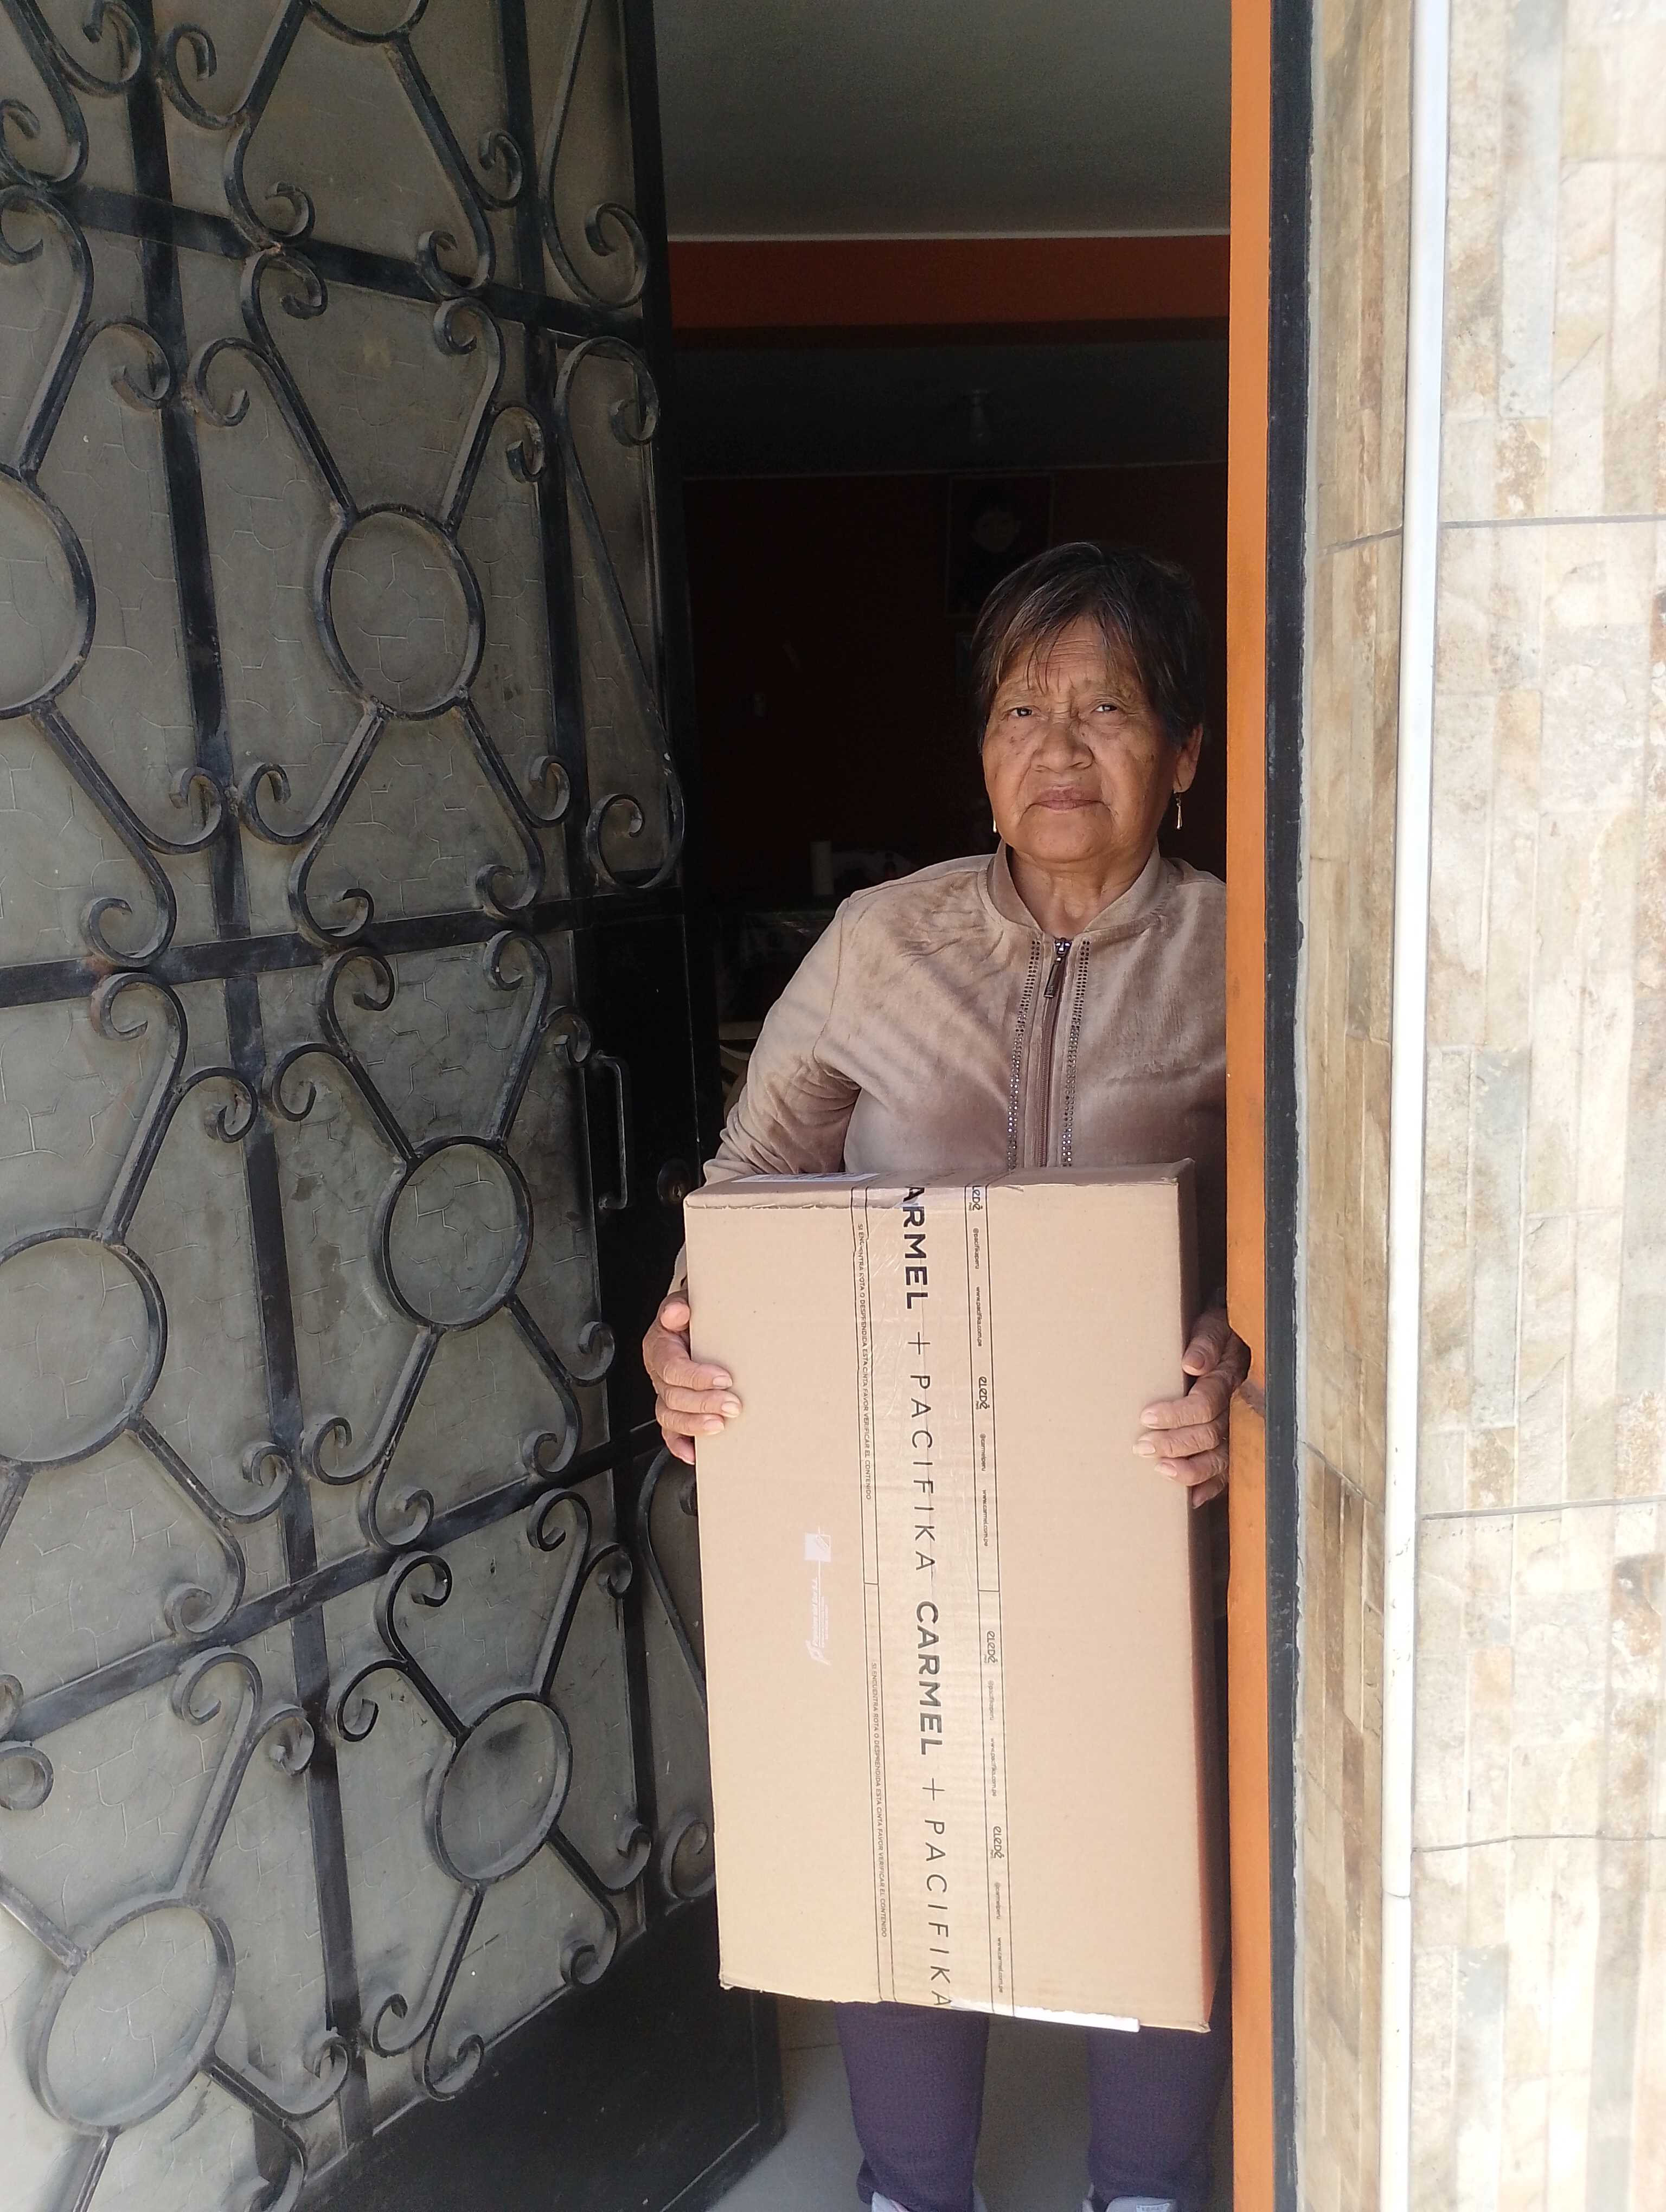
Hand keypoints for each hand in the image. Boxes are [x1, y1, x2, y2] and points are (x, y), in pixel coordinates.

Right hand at [642, 1293, 741, 1465]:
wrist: (691, 1322)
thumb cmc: (692, 1316)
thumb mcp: (687, 1302)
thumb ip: (680, 1306)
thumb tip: (677, 1312)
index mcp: (659, 1347)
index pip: (672, 1367)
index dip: (696, 1377)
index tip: (723, 1379)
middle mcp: (659, 1374)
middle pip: (673, 1396)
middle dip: (704, 1403)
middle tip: (732, 1405)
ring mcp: (664, 1394)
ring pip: (669, 1417)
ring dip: (694, 1425)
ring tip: (719, 1426)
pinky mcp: (674, 1409)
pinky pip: (669, 1433)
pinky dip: (680, 1445)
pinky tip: (695, 1453)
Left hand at [1135, 1306, 1248, 1508]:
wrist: (1243, 1338)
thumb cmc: (1220, 1332)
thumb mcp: (1213, 1327)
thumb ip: (1205, 1343)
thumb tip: (1192, 1364)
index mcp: (1231, 1378)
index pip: (1206, 1404)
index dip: (1177, 1414)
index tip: (1147, 1417)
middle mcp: (1238, 1408)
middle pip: (1211, 1435)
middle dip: (1175, 1443)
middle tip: (1143, 1447)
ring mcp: (1240, 1428)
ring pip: (1221, 1458)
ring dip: (1191, 1469)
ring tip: (1161, 1470)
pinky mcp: (1238, 1442)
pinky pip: (1230, 1471)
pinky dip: (1212, 1486)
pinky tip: (1192, 1498)